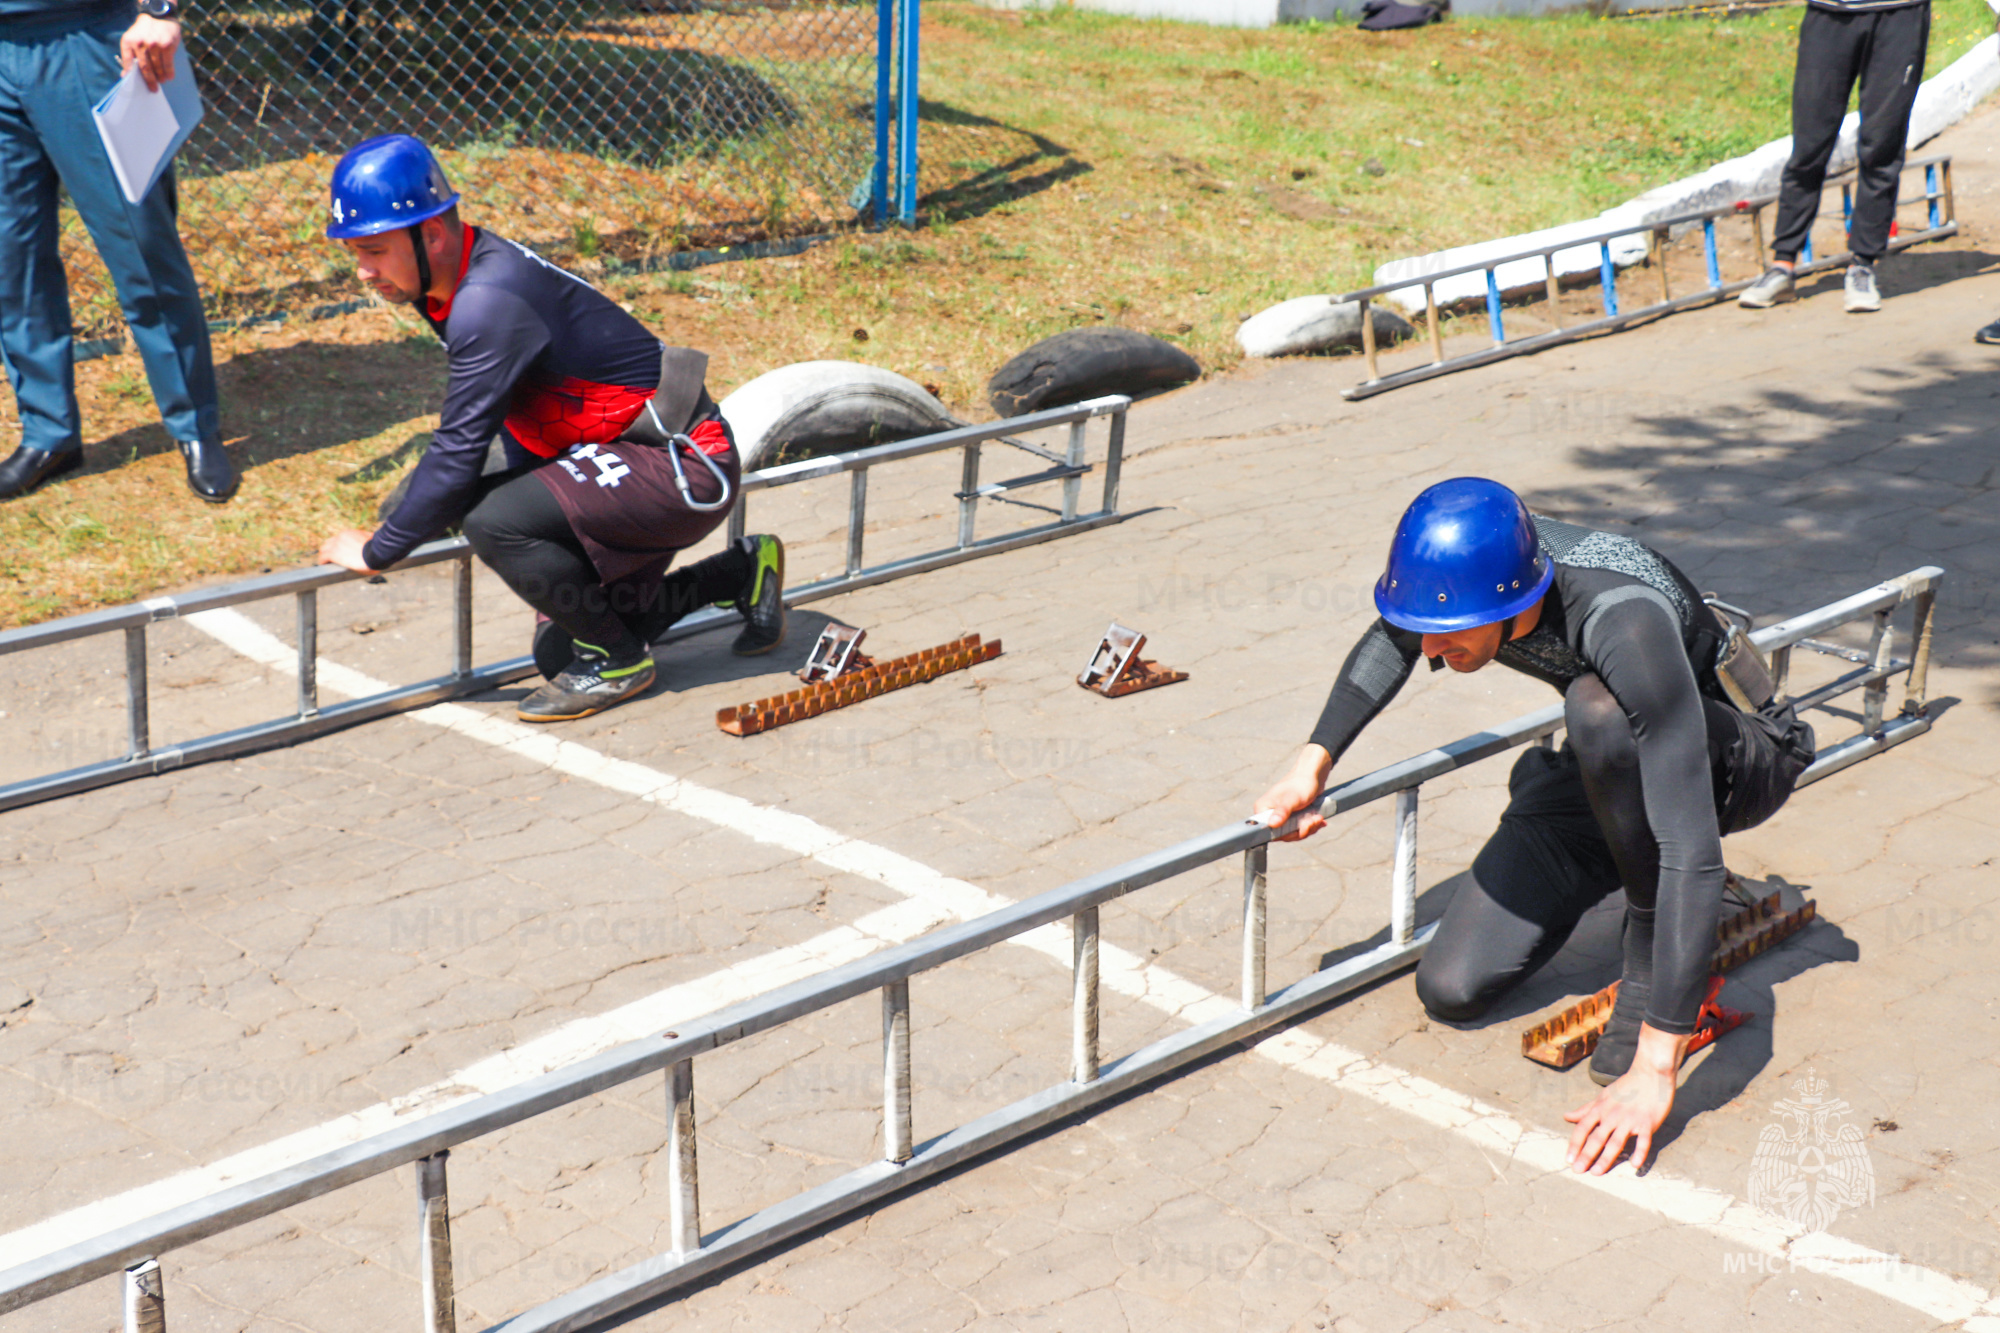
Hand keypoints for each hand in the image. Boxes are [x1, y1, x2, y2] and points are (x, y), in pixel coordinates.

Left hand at [120, 15, 179, 92]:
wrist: (159, 17)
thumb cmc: (145, 32)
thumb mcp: (133, 39)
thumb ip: (129, 55)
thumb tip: (125, 75)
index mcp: (128, 41)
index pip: (128, 62)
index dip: (131, 75)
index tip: (134, 85)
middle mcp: (140, 43)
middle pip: (145, 68)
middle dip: (150, 81)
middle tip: (153, 89)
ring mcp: (154, 45)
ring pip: (157, 68)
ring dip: (160, 78)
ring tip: (162, 81)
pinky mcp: (166, 46)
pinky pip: (168, 64)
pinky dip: (169, 73)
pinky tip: (169, 77)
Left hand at [317, 528, 378, 573]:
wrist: (376, 553)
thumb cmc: (377, 549)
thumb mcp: (372, 539)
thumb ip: (368, 538)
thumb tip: (371, 538)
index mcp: (349, 533)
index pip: (339, 538)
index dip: (338, 546)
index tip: (341, 552)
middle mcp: (340, 537)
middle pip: (329, 543)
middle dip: (330, 550)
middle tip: (332, 558)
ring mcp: (336, 545)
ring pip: (324, 549)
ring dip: (325, 555)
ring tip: (327, 562)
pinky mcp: (333, 554)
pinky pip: (323, 558)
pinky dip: (323, 562)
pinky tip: (325, 565)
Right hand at [1254, 744, 1332, 841]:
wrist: (1312, 775)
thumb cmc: (1300, 784)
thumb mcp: (1292, 799)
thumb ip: (1282, 811)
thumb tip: (1272, 824)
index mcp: (1263, 809)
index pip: (1270, 832)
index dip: (1287, 834)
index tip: (1302, 827)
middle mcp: (1269, 814)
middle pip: (1283, 834)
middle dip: (1301, 830)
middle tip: (1313, 820)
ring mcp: (1280, 816)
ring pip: (1293, 832)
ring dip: (1308, 827)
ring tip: (1317, 817)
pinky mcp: (1291, 816)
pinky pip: (1299, 828)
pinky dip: (1310, 825)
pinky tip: (1317, 818)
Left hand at [1563, 1023, 1688, 1173]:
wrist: (1650, 1074)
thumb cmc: (1626, 1086)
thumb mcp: (1602, 1096)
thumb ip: (1585, 1109)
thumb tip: (1566, 1117)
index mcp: (1601, 1109)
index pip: (1583, 1128)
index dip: (1575, 1144)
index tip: (1568, 1159)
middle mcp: (1612, 1115)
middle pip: (1597, 1137)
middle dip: (1586, 1155)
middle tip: (1577, 1170)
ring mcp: (1630, 1120)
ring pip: (1616, 1142)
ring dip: (1606, 1158)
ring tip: (1597, 1172)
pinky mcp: (1647, 1123)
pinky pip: (1643, 1140)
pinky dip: (1640, 1152)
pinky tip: (1635, 1166)